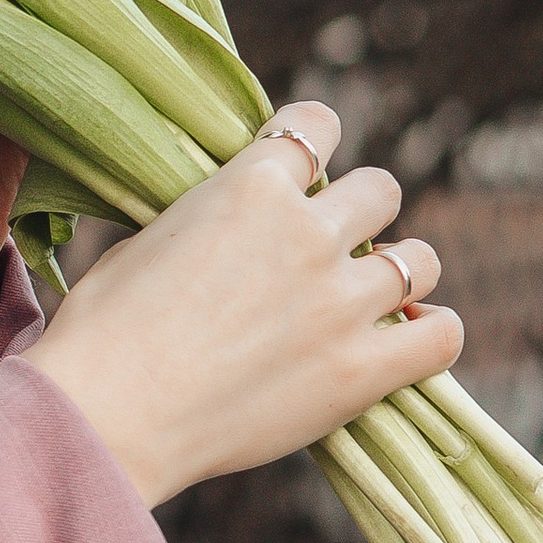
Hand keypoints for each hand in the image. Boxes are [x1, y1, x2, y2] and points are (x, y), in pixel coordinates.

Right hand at [21, 105, 462, 505]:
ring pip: (420, 259)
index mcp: (250, 187)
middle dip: (362, 212)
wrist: (109, 416)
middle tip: (334, 246)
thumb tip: (215, 228)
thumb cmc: (102, 334)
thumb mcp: (142, 242)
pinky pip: (440, 337)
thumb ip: (200, 220)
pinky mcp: (360, 370)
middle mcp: (308, 233)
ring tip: (378, 295)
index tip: (307, 165)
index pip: (316, 126)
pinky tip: (412, 339)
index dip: (314, 141)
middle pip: (382, 190)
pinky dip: (433, 334)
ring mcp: (341, 301)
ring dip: (401, 271)